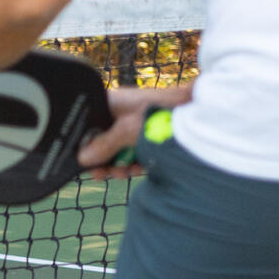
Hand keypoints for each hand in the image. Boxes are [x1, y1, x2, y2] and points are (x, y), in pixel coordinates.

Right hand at [78, 84, 194, 175]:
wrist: (196, 110)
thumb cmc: (159, 111)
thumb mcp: (127, 130)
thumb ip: (105, 145)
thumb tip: (82, 159)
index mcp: (108, 103)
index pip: (87, 125)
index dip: (85, 145)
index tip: (86, 163)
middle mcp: (118, 112)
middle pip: (102, 140)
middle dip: (104, 159)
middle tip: (103, 175)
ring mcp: (133, 123)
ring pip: (119, 148)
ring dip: (119, 163)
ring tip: (124, 173)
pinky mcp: (147, 133)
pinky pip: (134, 150)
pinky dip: (134, 161)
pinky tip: (138, 169)